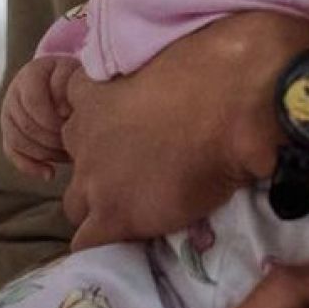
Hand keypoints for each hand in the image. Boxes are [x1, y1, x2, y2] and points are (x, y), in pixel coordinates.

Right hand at [1, 55, 75, 178]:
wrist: (67, 81)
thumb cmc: (76, 80)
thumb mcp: (77, 76)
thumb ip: (72, 86)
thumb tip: (65, 112)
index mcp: (32, 73)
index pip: (34, 101)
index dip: (53, 117)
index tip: (73, 121)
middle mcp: (15, 91)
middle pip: (27, 125)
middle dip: (52, 139)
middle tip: (74, 144)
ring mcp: (9, 112)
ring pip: (18, 140)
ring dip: (44, 153)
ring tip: (68, 155)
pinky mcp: (10, 131)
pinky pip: (12, 153)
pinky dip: (30, 166)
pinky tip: (50, 174)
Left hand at [62, 11, 308, 250]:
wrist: (233, 105)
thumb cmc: (211, 70)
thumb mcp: (162, 60)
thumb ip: (144, 79)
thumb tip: (158, 89)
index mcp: (91, 97)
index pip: (76, 121)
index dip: (102, 137)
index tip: (129, 143)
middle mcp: (82, 137)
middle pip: (75, 167)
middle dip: (99, 176)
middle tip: (139, 180)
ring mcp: (94, 179)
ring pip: (76, 208)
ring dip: (101, 212)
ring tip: (140, 213)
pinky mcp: (115, 216)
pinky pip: (89, 244)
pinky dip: (107, 247)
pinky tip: (133, 243)